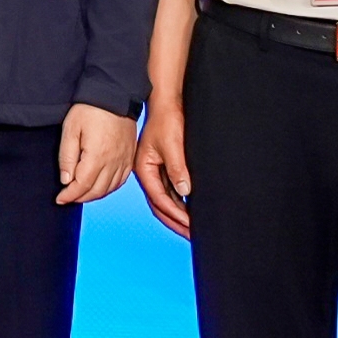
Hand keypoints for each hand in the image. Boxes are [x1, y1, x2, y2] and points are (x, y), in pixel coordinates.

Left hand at [57, 103, 136, 207]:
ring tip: (81, 193)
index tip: (60, 198)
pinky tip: (100, 186)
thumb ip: (67, 157)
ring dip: (94, 194)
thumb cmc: (90, 109)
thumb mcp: (70, 130)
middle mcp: (114, 161)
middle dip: (80, 197)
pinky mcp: (130, 156)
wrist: (114, 94)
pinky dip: (109, 188)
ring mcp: (124, 159)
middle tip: (68, 197)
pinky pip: (121, 180)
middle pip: (96, 191)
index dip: (69, 195)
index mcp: (97, 155)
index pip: (82, 185)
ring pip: (109, 188)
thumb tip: (66, 180)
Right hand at [137, 104, 193, 236]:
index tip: (190, 224)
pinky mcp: (164, 168)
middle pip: (160, 206)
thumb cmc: (167, 119)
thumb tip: (185, 192)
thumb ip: (177, 169)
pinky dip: (179, 203)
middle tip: (192, 235)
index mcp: (144, 169)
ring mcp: (155, 172)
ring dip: (178, 215)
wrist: (167, 102)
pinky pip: (170, 192)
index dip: (176, 213)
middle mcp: (147, 174)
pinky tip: (190, 210)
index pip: (160, 199)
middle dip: (175, 221)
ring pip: (165, 201)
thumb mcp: (173, 144)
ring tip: (192, 228)